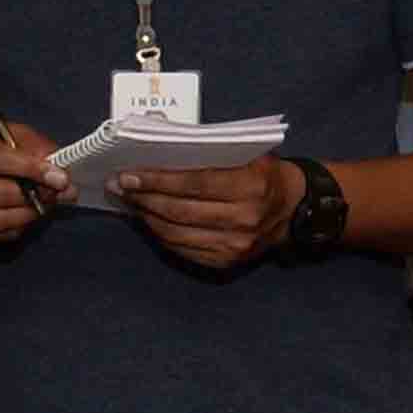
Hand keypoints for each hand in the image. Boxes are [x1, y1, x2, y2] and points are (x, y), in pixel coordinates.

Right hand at [0, 119, 66, 243]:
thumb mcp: (0, 132)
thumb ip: (31, 145)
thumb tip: (59, 165)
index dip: (31, 170)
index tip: (60, 177)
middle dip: (35, 195)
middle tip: (59, 192)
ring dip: (28, 214)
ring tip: (45, 204)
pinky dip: (16, 226)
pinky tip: (27, 214)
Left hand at [128, 154, 300, 271]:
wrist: (293, 210)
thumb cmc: (264, 174)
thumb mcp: (247, 153)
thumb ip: (210, 153)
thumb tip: (159, 150)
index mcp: (251, 186)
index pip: (195, 183)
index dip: (158, 180)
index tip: (128, 174)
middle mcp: (244, 220)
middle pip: (180, 210)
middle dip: (144, 197)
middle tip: (119, 185)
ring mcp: (234, 246)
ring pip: (176, 233)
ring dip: (146, 216)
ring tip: (129, 199)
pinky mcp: (225, 262)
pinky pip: (182, 248)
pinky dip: (160, 232)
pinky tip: (147, 217)